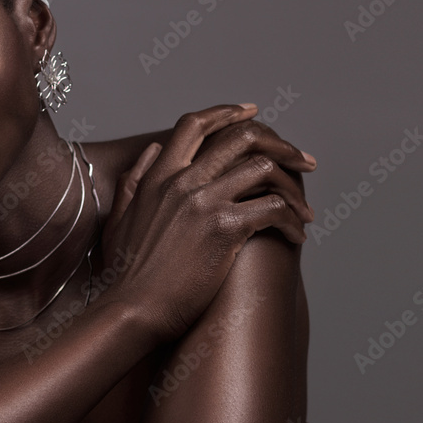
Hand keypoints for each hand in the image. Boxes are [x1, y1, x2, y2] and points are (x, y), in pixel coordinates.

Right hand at [99, 103, 315, 343]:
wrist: (132, 309)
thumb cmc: (125, 274)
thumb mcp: (118, 218)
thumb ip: (134, 180)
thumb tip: (154, 151)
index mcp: (158, 176)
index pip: (195, 125)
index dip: (227, 113)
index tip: (253, 113)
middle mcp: (182, 181)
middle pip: (241, 138)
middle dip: (281, 144)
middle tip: (303, 161)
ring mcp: (204, 202)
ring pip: (264, 168)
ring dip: (293, 188)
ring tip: (304, 211)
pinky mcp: (225, 228)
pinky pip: (274, 208)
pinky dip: (293, 221)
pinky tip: (296, 236)